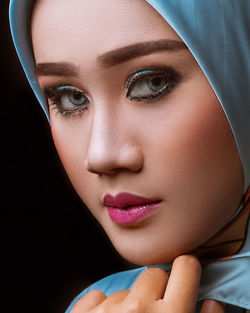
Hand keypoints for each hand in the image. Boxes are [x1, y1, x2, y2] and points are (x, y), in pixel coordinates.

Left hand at [70, 255, 223, 312]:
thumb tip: (212, 301)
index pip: (186, 268)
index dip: (187, 271)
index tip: (184, 278)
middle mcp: (139, 308)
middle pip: (155, 273)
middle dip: (158, 288)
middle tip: (156, 312)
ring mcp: (108, 310)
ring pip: (127, 287)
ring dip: (130, 303)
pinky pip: (98, 296)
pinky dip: (102, 308)